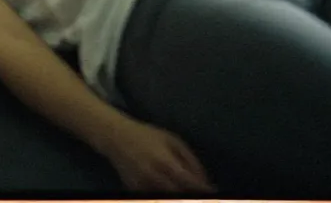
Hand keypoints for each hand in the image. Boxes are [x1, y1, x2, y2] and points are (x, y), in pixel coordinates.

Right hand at [100, 115, 214, 194]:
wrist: (116, 137)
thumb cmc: (147, 135)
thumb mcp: (172, 140)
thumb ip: (190, 160)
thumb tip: (206, 181)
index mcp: (166, 163)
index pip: (191, 184)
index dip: (204, 191)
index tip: (214, 193)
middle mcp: (155, 178)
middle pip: (180, 197)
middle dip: (194, 197)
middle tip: (203, 197)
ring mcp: (144, 187)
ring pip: (168, 199)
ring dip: (180, 197)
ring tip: (189, 194)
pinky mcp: (136, 192)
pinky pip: (156, 198)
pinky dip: (166, 196)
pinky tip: (171, 192)